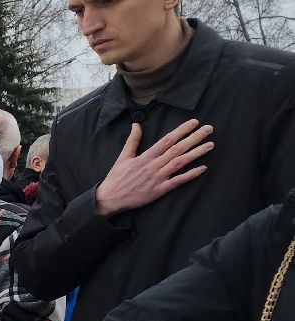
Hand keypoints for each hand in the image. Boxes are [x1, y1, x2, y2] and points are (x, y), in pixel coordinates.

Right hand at [94, 119, 213, 216]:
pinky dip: (190, 175)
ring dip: (196, 153)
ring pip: (179, 163)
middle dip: (194, 138)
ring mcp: (157, 178)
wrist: (109, 198)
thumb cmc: (116, 178)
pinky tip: (202, 168)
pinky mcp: (158, 190)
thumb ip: (132, 140)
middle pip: (177, 149)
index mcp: (145, 157)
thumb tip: (136, 124)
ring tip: (210, 145)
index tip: (194, 122)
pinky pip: (177, 181)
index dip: (181, 130)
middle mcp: (153, 166)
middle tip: (208, 129)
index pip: (166, 140)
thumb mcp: (123, 157)